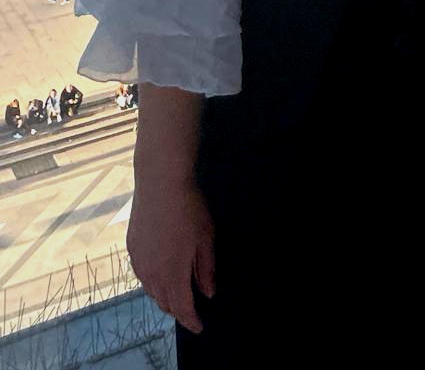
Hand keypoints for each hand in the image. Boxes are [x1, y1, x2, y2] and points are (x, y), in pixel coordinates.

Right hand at [126, 172, 214, 333]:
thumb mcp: (206, 237)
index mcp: (172, 273)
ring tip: (176, 293)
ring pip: (151, 290)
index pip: (182, 307)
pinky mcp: (132, 248)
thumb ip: (206, 268)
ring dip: (164, 295)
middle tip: (190, 308)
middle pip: (164, 302)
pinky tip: (160, 273)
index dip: (191, 320)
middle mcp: (151, 273)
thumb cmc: (188, 207)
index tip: (199, 326)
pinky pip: (142, 274)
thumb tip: (208, 291)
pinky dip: (153, 281)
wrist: (159, 182)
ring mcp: (139, 261)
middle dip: (178, 309)